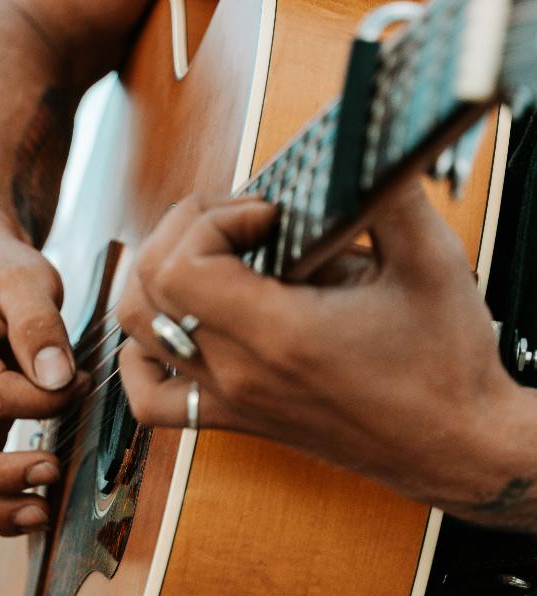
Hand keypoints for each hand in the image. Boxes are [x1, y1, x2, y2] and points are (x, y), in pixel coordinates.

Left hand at [117, 187, 519, 509]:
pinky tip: (175, 327)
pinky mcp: (235, 419)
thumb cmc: (447, 364)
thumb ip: (388, 196)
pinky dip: (143, 357)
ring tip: (213, 254)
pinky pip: (151, 400)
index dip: (212, 220)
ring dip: (158, 278)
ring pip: (139, 333)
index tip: (267, 215)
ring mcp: (230, 400)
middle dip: (184, 231)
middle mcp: (239, 373)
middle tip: (243, 220)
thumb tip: (357, 148)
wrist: (455, 447)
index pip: (182, 265)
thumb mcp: (430, 263)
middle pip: (149, 287)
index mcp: (278, 335)